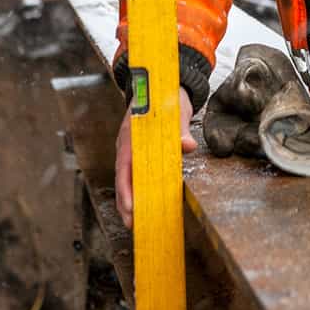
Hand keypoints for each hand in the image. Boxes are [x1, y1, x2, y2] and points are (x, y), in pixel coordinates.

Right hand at [115, 85, 196, 229]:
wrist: (161, 85)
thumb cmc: (167, 97)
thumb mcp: (176, 109)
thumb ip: (181, 128)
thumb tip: (188, 146)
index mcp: (131, 133)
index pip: (124, 165)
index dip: (126, 188)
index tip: (131, 206)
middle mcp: (126, 143)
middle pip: (122, 177)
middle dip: (125, 202)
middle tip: (132, 224)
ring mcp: (129, 149)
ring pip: (125, 178)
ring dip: (129, 199)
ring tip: (135, 221)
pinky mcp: (136, 152)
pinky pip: (134, 173)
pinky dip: (136, 189)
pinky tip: (143, 203)